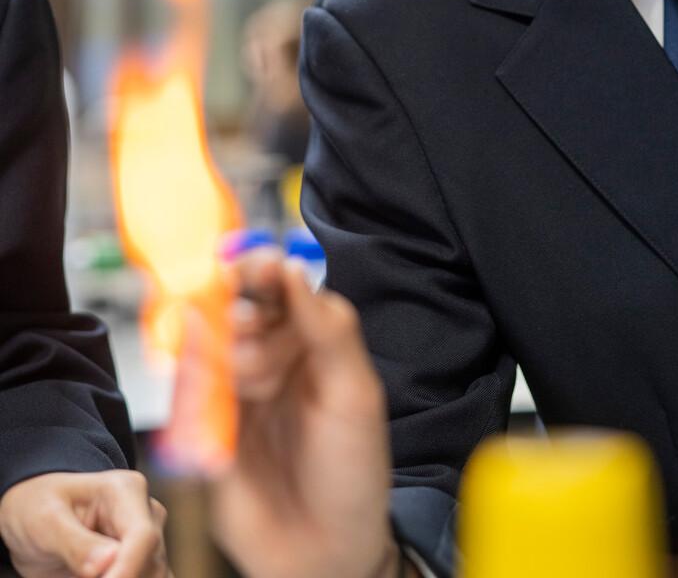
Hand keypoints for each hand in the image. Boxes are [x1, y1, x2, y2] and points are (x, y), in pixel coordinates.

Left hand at [0, 470, 168, 577]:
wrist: (33, 516)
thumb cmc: (38, 507)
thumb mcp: (45, 520)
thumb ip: (75, 542)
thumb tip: (107, 562)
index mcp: (127, 491)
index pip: (143, 536)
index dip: (126, 570)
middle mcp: (147, 514)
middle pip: (151, 563)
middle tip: (77, 577)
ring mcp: (149, 541)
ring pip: (154, 577)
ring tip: (76, 575)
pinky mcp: (145, 564)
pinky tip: (88, 577)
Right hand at [202, 247, 394, 577]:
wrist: (322, 553)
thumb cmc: (351, 472)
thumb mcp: (354, 394)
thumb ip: (327, 328)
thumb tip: (294, 268)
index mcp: (312, 341)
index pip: (280, 286)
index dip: (263, 269)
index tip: (254, 263)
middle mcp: (272, 357)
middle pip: (237, 306)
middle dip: (240, 309)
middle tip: (246, 324)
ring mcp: (236, 390)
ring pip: (209, 344)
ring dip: (220, 348)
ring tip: (248, 376)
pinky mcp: (206, 425)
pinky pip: (188, 388)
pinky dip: (193, 382)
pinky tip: (212, 392)